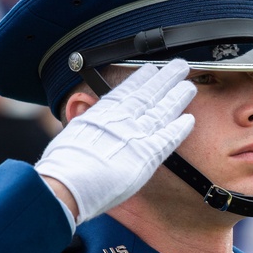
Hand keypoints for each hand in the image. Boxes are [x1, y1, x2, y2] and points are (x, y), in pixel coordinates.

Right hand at [35, 59, 195, 224]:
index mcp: (102, 114)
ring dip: (178, 97)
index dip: (141, 79)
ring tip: (188, 86)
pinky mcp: (147, 155)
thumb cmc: (63, 166)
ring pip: (163, 111)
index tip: (151, 69)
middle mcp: (121, 120)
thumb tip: (79, 104)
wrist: (68, 185)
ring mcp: (136, 135)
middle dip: (166, 79)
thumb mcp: (70, 132)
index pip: (126, 91)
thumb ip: (83, 118)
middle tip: (179, 67)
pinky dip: (180, 128)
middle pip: (149, 94)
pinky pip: (169, 138)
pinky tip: (189, 119)